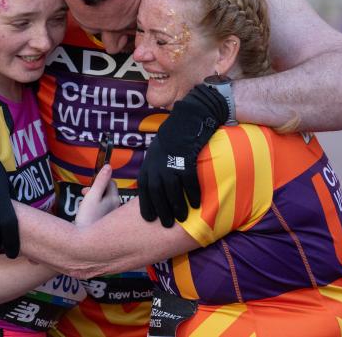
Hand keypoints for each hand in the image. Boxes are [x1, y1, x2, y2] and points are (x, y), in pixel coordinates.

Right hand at [75, 165, 120, 226]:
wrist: (85, 242)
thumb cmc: (88, 217)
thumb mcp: (92, 196)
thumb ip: (100, 181)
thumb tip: (108, 166)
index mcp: (115, 199)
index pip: (111, 182)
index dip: (99, 181)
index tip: (88, 186)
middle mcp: (117, 207)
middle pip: (107, 192)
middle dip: (95, 190)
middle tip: (83, 195)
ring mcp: (112, 216)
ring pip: (103, 201)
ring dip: (93, 199)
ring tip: (83, 205)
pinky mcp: (107, 223)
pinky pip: (101, 211)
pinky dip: (93, 209)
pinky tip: (85, 215)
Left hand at [138, 85, 227, 226]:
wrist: (189, 116)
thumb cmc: (176, 135)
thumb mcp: (159, 150)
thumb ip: (157, 167)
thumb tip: (158, 186)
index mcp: (149, 162)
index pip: (144, 188)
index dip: (146, 204)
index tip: (149, 219)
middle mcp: (157, 163)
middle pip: (156, 192)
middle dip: (160, 210)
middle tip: (166, 224)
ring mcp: (171, 160)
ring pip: (171, 189)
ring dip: (177, 206)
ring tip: (182, 219)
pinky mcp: (186, 157)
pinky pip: (189, 180)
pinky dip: (193, 193)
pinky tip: (198, 204)